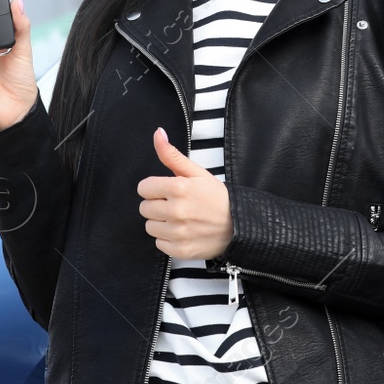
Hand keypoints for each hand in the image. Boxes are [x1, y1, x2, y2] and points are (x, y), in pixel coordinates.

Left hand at [137, 127, 232, 259]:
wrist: (239, 225)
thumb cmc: (216, 197)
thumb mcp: (196, 172)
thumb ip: (172, 154)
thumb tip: (157, 133)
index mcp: (178, 188)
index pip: (143, 188)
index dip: (155, 188)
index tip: (168, 191)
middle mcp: (176, 211)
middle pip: (144, 208)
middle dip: (158, 205)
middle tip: (176, 205)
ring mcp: (178, 233)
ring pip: (150, 226)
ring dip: (161, 223)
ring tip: (180, 219)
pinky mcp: (180, 250)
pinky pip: (159, 243)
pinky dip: (168, 239)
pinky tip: (183, 232)